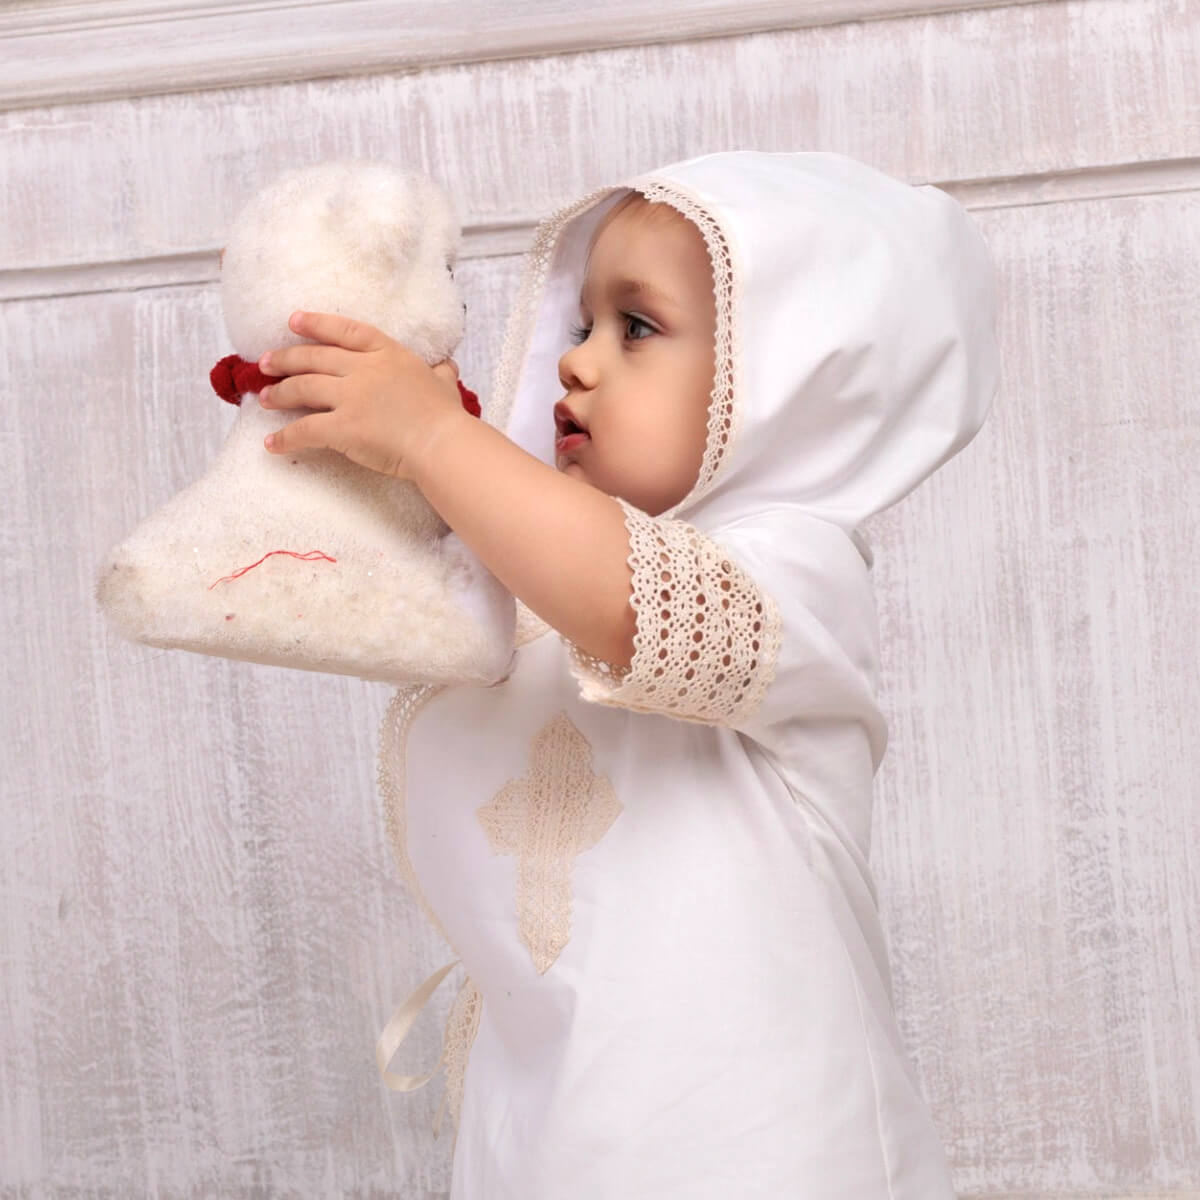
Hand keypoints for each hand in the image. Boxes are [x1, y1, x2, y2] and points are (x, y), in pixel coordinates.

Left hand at [257, 310, 466, 481]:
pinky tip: (271, 444)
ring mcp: (351, 397)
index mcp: (388, 354)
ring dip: (280, 393)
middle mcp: (364, 369)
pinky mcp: (343, 427)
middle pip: (315, 357)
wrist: (441, 442)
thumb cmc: (446, 415)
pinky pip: (304, 430)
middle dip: (285, 359)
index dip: (316, 324)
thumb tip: (447, 367)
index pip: (345, 330)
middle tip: (265, 363)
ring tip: (265, 397)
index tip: (293, 321)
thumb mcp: (445, 383)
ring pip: (303, 388)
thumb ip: (440, 372)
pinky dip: (285, 437)